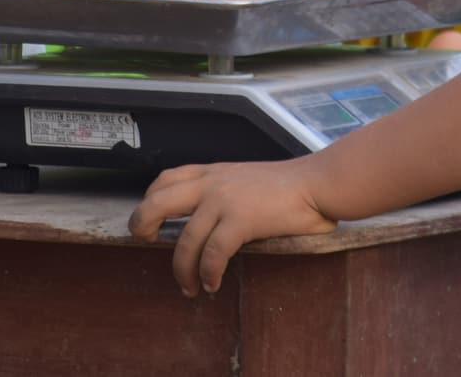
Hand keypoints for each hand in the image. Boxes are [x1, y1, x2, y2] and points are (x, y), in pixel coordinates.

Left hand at [129, 160, 336, 296]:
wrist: (317, 183)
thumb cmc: (288, 186)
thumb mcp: (245, 179)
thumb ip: (224, 192)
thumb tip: (208, 222)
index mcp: (213, 172)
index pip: (165, 179)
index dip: (149, 201)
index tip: (152, 225)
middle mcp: (212, 183)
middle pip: (157, 202)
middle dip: (143, 226)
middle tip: (149, 245)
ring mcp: (225, 200)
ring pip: (185, 240)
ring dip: (182, 270)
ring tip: (189, 287)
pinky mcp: (241, 220)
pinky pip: (213, 254)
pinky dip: (208, 274)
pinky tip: (213, 284)